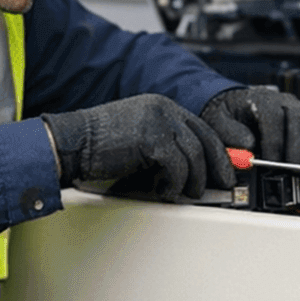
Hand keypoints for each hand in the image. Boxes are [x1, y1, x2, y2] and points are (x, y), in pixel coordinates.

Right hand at [43, 94, 234, 200]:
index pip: (201, 128)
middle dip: (217, 167)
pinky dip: (174, 185)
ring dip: (191, 181)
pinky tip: (163, 191)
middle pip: (205, 140)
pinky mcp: (151, 139)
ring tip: (181, 193)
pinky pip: (178, 167)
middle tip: (223, 185)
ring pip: (194, 156)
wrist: (72, 143)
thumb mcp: (138, 141)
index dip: (218, 151)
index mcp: (161, 107)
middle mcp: (163, 109)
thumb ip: (165, 146)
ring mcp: (158, 122)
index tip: (226, 169)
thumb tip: (194, 169)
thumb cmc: (99, 147)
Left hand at [200, 86, 299, 164]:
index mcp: (262, 100)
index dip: (276, 140)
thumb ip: (229, 133)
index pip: (274, 115)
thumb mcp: (218, 121)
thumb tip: (248, 146)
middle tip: (295, 170)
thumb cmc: (230, 115)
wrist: (237, 107)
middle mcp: (286, 102)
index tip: (272, 160)